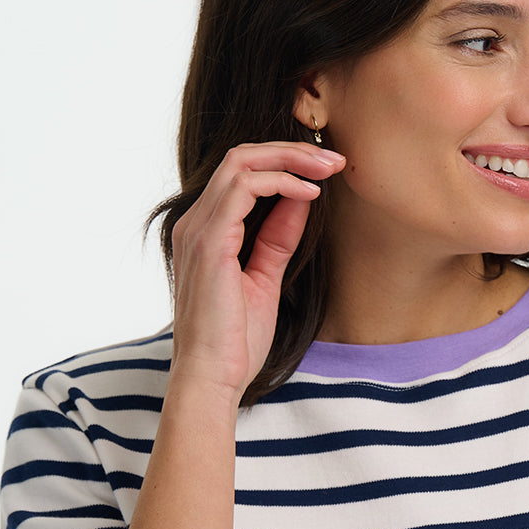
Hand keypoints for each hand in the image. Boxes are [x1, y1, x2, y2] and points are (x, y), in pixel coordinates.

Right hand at [169, 141, 344, 398]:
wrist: (212, 378)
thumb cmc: (234, 342)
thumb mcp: (265, 279)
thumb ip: (277, 239)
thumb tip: (300, 201)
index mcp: (205, 232)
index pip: (241, 175)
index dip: (285, 164)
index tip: (326, 172)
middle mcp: (194, 223)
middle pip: (241, 158)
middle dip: (291, 151)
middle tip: (334, 159)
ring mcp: (198, 229)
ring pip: (241, 162)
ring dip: (290, 159)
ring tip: (327, 168)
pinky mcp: (209, 242)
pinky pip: (244, 187)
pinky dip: (281, 182)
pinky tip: (310, 194)